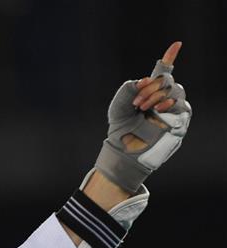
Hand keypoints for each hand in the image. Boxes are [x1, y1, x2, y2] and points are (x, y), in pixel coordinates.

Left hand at [92, 41, 190, 194]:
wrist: (125, 149)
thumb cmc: (121, 129)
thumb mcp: (119, 106)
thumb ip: (128, 89)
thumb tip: (146, 79)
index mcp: (150, 92)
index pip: (163, 72)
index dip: (170, 58)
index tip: (177, 44)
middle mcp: (164, 98)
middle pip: (167, 80)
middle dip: (151, 87)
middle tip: (137, 102)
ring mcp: (173, 108)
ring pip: (174, 90)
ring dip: (158, 96)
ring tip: (144, 108)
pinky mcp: (180, 120)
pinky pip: (181, 105)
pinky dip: (169, 104)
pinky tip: (158, 110)